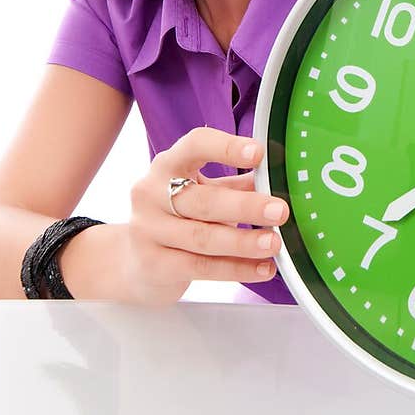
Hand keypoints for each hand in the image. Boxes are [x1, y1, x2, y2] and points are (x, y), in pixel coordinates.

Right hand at [120, 128, 288, 306]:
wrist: (134, 262)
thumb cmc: (177, 218)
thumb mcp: (203, 193)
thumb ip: (236, 185)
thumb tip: (278, 179)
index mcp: (168, 165)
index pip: (194, 145)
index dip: (226, 147)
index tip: (258, 153)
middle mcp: (151, 193)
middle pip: (202, 199)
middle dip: (245, 206)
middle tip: (280, 210)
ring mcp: (147, 229)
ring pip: (202, 237)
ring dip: (243, 242)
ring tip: (274, 243)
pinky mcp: (153, 264)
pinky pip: (200, 267)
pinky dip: (236, 269)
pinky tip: (262, 268)